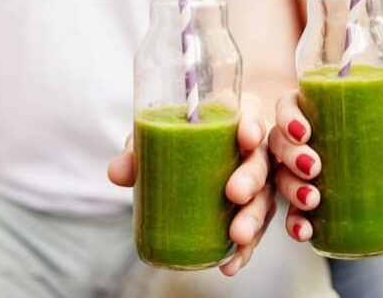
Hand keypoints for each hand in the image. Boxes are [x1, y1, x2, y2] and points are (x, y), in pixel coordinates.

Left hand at [108, 93, 273, 275]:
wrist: (201, 153)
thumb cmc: (182, 139)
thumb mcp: (161, 138)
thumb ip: (140, 149)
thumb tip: (118, 173)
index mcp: (236, 120)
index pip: (252, 117)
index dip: (253, 125)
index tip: (245, 137)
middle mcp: (255, 150)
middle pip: (261, 161)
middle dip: (251, 178)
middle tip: (235, 193)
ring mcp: (259, 183)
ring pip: (264, 199)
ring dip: (253, 219)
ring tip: (238, 236)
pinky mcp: (254, 211)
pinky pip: (256, 230)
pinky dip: (244, 250)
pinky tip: (231, 264)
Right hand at [268, 90, 382, 241]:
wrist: (368, 170)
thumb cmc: (368, 137)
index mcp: (307, 112)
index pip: (287, 106)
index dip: (289, 118)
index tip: (305, 132)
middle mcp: (292, 140)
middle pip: (278, 142)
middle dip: (291, 156)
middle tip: (314, 167)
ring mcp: (290, 171)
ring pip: (279, 177)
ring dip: (292, 189)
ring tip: (312, 200)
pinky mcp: (297, 200)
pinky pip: (289, 212)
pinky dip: (296, 223)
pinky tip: (306, 232)